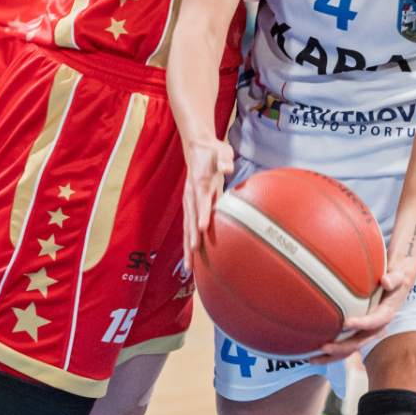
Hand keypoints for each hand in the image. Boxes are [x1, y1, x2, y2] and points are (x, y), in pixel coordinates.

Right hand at [182, 137, 233, 271]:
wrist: (197, 147)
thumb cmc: (213, 151)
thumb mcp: (221, 150)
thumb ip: (224, 160)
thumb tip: (227, 168)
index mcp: (200, 183)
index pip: (201, 201)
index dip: (202, 214)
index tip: (203, 229)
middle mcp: (191, 195)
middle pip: (190, 219)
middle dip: (191, 237)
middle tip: (193, 255)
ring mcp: (188, 201)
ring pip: (187, 227)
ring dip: (187, 246)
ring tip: (188, 267)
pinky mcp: (190, 206)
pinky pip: (188, 227)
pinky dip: (188, 242)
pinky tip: (191, 258)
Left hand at [308, 269, 412, 361]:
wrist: (396, 286)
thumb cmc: (394, 279)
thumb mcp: (399, 277)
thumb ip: (395, 279)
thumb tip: (386, 281)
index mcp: (386, 314)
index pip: (374, 322)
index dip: (361, 323)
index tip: (345, 323)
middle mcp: (376, 327)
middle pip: (359, 342)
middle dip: (342, 347)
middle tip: (324, 347)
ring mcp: (366, 332)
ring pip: (350, 348)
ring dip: (332, 356)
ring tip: (312, 358)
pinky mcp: (358, 332)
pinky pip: (344, 344)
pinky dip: (330, 352)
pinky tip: (313, 353)